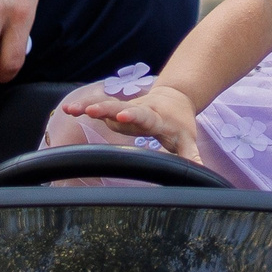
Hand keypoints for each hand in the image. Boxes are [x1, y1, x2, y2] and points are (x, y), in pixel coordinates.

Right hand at [62, 86, 203, 160]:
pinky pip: (101, 109)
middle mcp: (139, 110)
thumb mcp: (187, 139)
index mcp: (156, 118)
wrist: (176, 98)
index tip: (124, 116)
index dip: (134, 117)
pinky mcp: (118, 110)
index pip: (145, 117)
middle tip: (93, 110)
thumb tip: (201, 173)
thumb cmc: (180, 123)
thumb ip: (191, 156)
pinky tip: (70, 110)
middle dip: (108, 109)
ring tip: (71, 110)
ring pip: (108, 107)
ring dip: (90, 107)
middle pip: (122, 109)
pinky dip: (85, 109)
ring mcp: (127, 109)